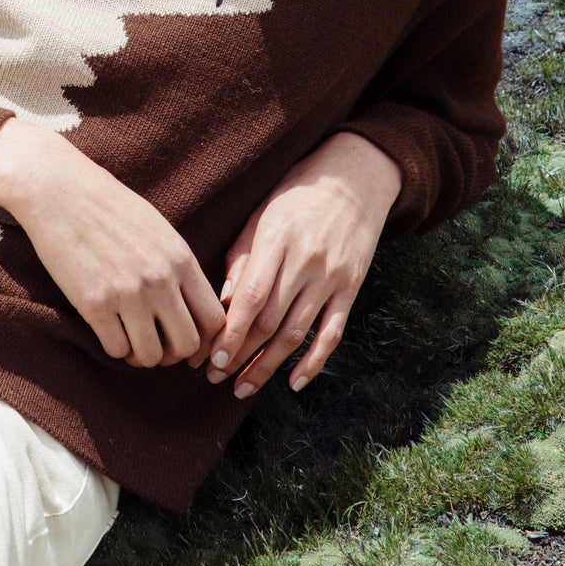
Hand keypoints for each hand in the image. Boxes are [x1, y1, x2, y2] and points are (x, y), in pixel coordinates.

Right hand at [0, 118, 224, 367]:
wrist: (59, 189)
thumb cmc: (108, 206)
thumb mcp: (157, 229)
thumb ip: (178, 266)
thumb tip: (192, 308)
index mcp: (180, 258)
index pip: (213, 320)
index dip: (205, 341)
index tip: (187, 343)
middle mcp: (160, 278)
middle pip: (187, 344)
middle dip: (173, 353)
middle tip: (156, 343)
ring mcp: (127, 292)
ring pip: (151, 356)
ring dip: (141, 355)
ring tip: (130, 339)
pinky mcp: (94, 303)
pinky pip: (116, 349)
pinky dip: (114, 347)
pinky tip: (107, 329)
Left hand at [189, 132, 401, 398]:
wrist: (354, 178)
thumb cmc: (296, 193)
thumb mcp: (262, 215)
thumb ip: (242, 258)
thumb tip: (223, 302)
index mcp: (278, 240)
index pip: (252, 298)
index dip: (231, 332)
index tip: (211, 358)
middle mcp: (306, 262)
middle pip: (270, 322)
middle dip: (240, 355)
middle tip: (215, 377)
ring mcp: (332, 277)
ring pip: (297, 334)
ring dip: (268, 366)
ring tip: (243, 387)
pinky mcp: (351, 287)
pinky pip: (332, 333)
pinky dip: (313, 362)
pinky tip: (293, 382)